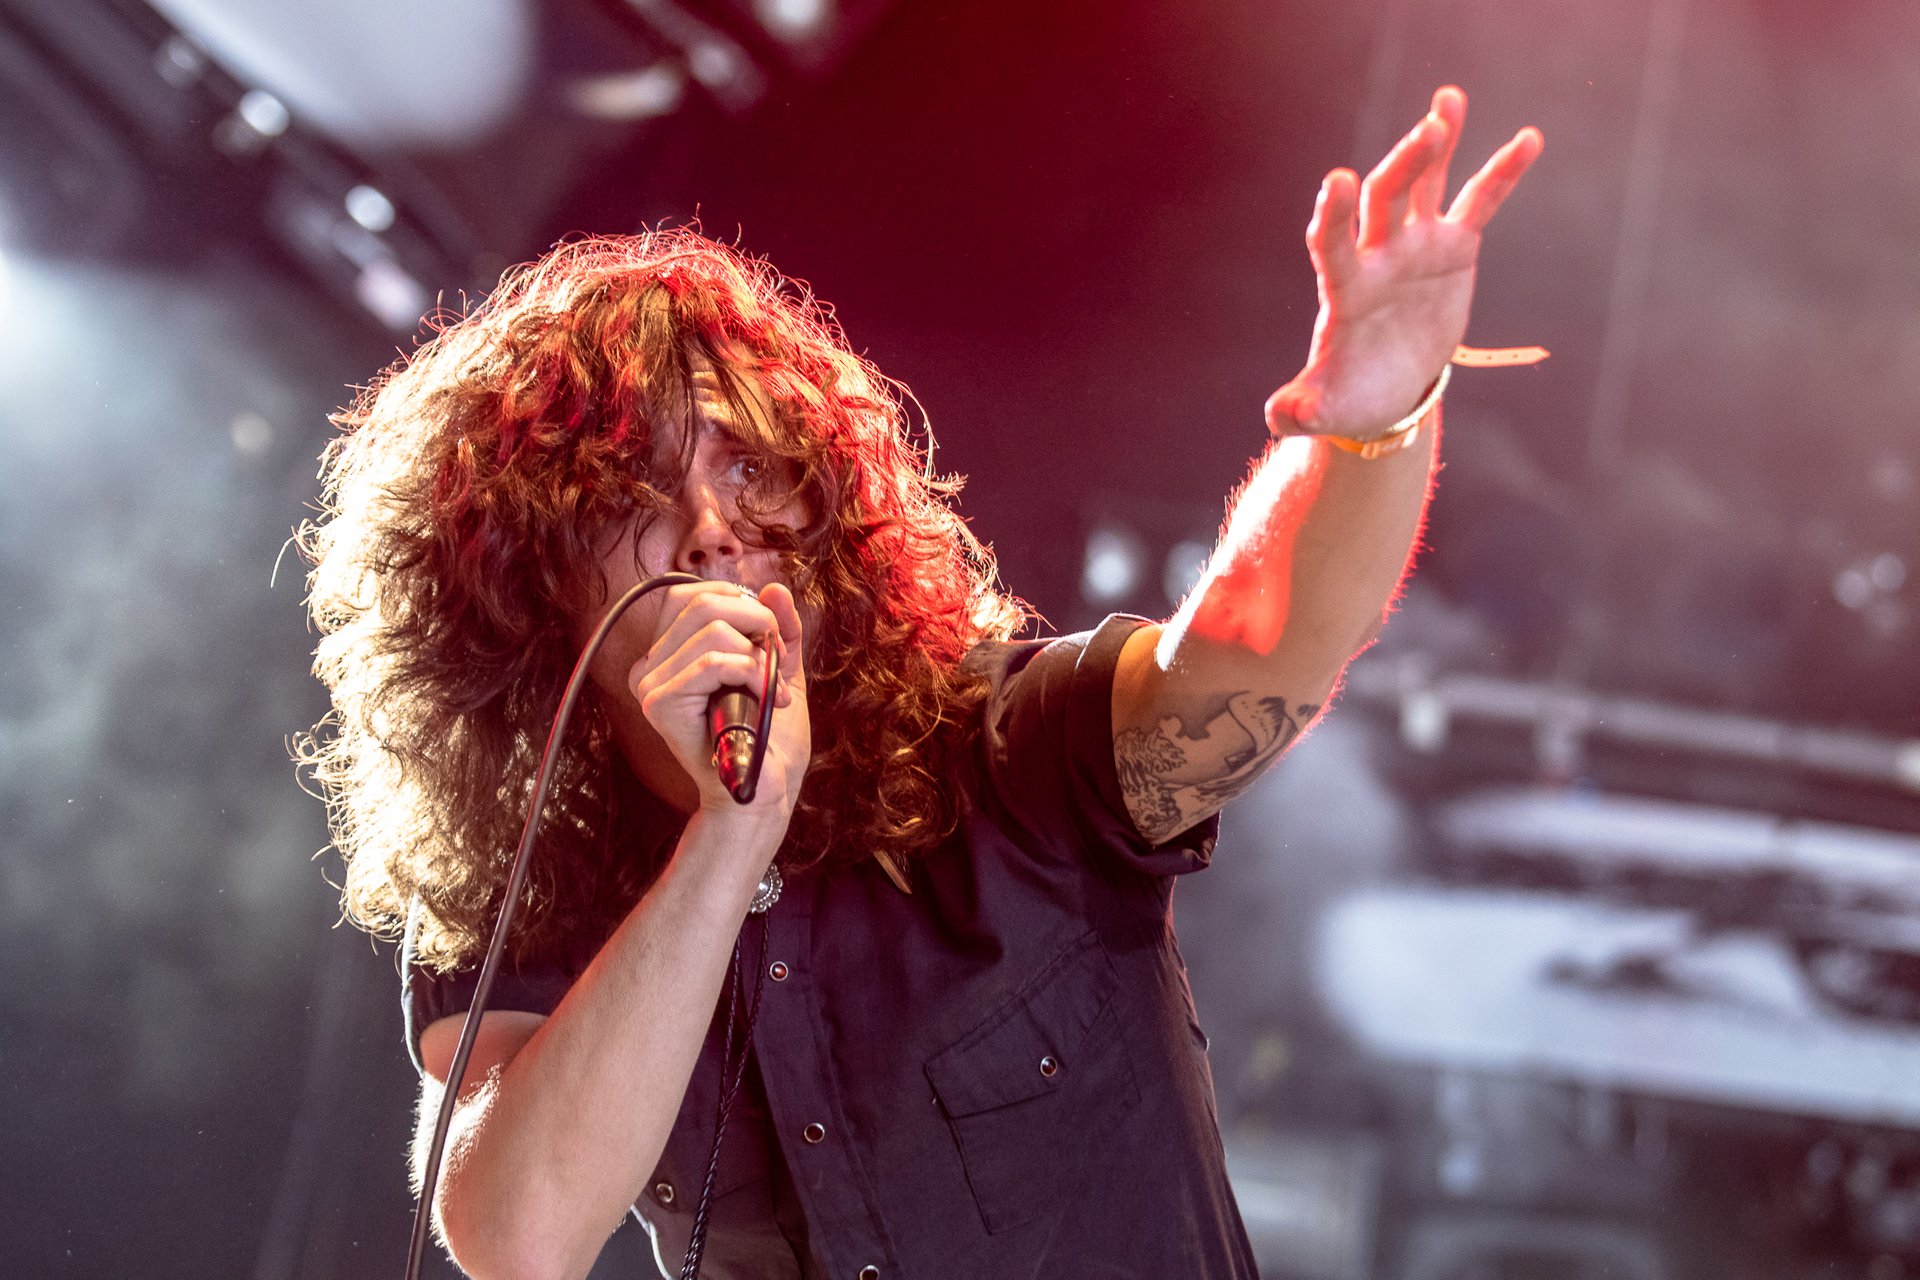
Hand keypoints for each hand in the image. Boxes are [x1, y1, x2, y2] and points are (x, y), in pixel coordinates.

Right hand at [627, 581, 809, 820]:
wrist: (761, 795)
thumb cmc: (767, 740)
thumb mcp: (778, 670)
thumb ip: (777, 628)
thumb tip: (775, 587)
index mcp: (667, 655)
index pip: (692, 594)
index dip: (741, 602)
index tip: (771, 639)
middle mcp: (649, 667)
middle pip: (702, 601)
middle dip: (757, 621)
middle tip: (779, 660)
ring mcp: (649, 687)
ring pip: (712, 630)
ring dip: (760, 654)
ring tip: (776, 689)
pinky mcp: (660, 706)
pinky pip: (712, 664)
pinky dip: (753, 675)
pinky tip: (771, 701)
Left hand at [1267, 85, 1542, 439]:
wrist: (1384, 390)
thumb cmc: (1349, 397)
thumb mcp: (1324, 410)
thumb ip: (1299, 410)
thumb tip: (1279, 418)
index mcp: (1345, 289)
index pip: (1331, 244)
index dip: (1334, 216)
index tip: (1339, 180)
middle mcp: (1377, 255)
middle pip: (1385, 199)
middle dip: (1403, 166)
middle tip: (1427, 133)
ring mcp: (1414, 246)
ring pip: (1423, 185)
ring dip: (1435, 146)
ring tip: (1447, 101)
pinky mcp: (1452, 247)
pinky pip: (1479, 203)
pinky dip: (1502, 172)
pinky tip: (1529, 138)